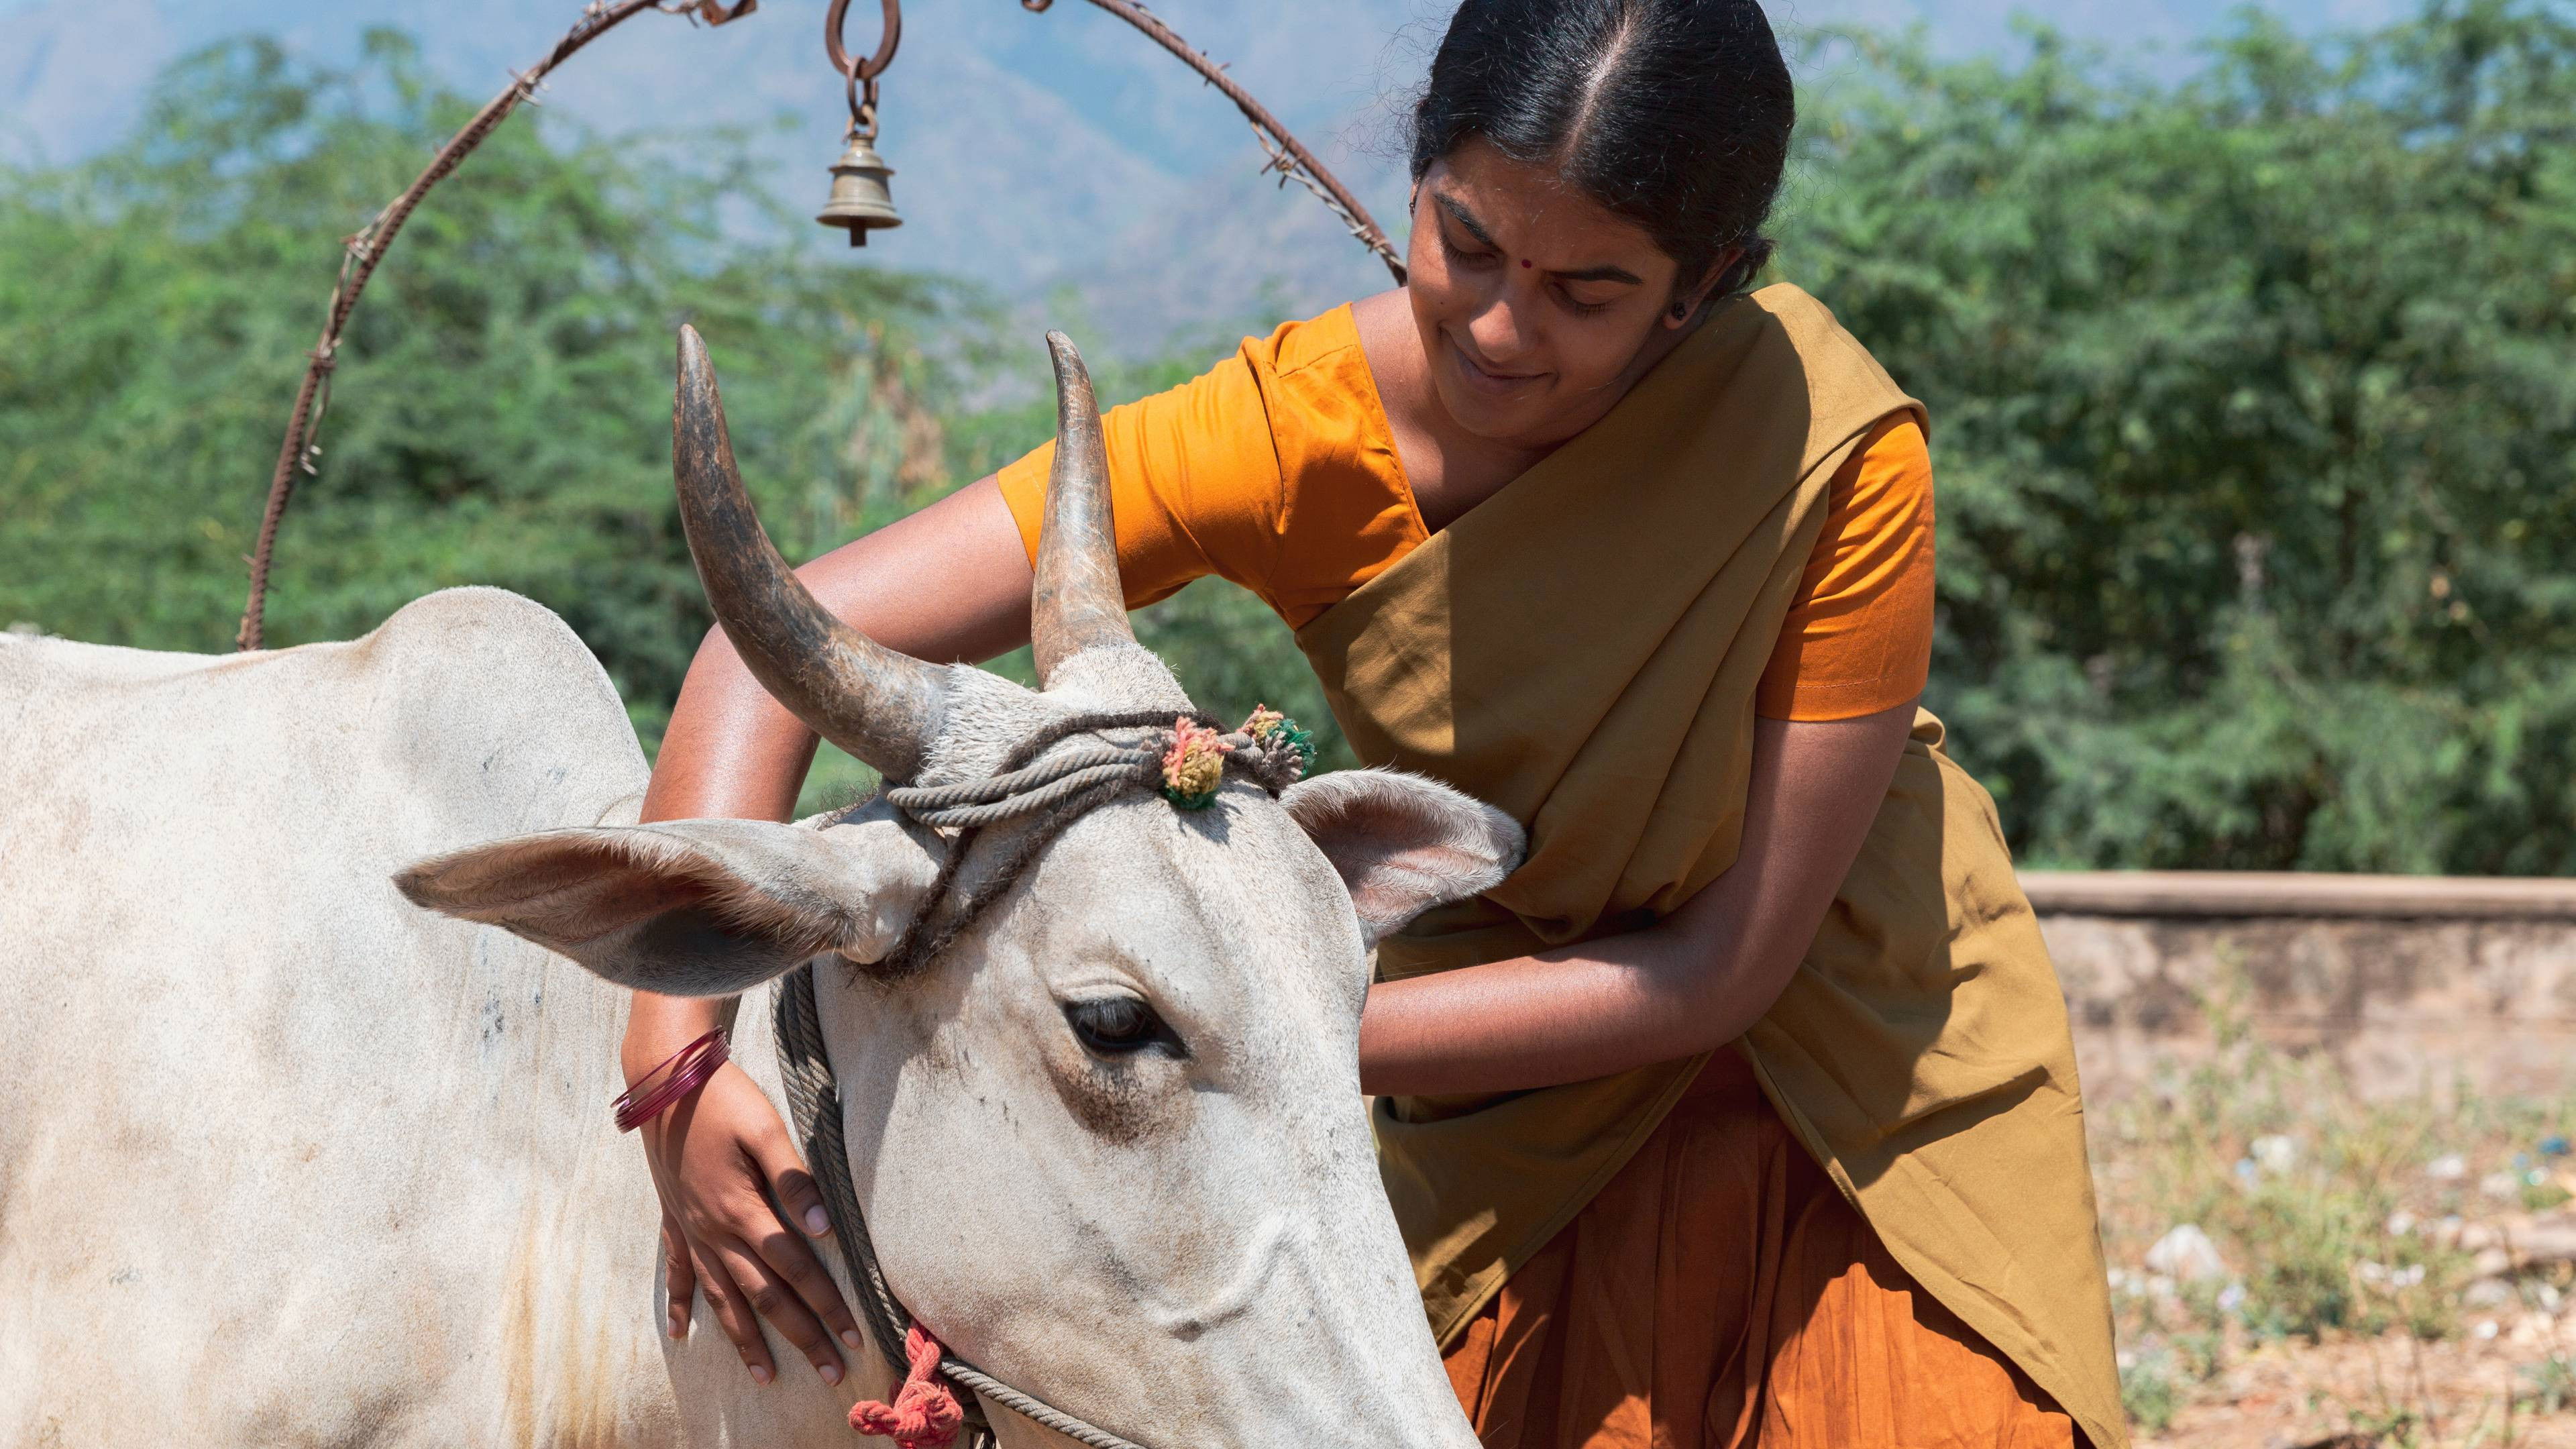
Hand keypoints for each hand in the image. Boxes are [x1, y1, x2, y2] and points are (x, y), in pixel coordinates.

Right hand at [635, 1056, 865, 1386]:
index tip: (854, 1335)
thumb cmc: (723, 1100)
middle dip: (801, 1337)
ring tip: (765, 1376)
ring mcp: (692, 1230)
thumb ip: (795, 1180)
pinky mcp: (675, 1221)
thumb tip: (825, 1228)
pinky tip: (682, 1333)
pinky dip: (681, 1305)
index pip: (796, 1270)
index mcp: (743, 1210)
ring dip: (746, 1340)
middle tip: (830, 1372)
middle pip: (764, 1297)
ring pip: (723, 1298)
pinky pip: (679, 1274)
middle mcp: (716, 1231)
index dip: (828, 1305)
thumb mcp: (766, 1128)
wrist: (665, 1081)